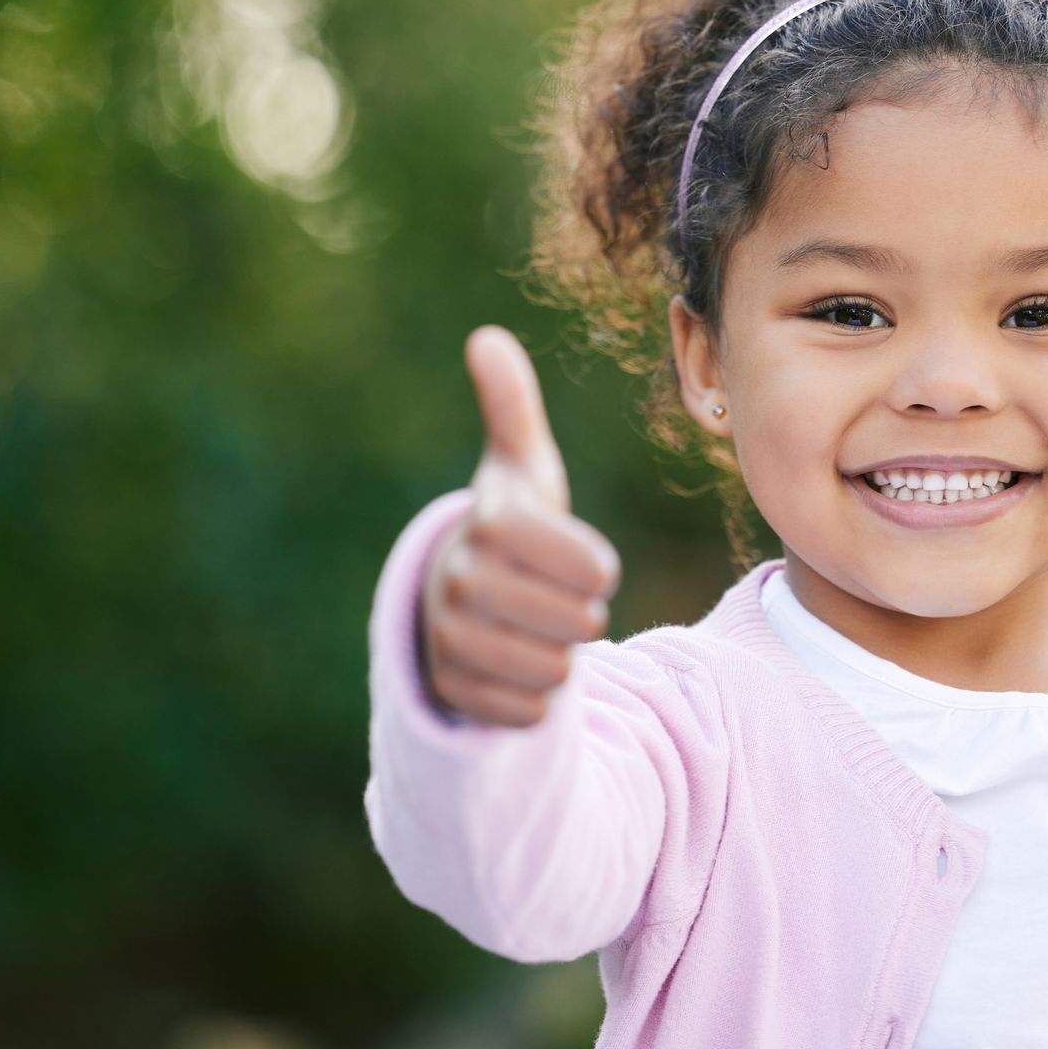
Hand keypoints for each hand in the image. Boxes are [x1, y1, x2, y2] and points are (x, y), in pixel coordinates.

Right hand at [417, 325, 622, 727]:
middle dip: (579, 615)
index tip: (575, 560)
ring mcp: (451, 640)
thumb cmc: (511, 529)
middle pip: (581, 623)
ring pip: (557, 671)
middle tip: (549, 598)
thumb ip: (512, 408)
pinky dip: (534, 697)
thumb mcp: (521, 470)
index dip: (596, 569)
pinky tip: (512, 665)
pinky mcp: (453, 692)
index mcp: (491, 523)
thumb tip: (485, 337)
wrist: (453, 601)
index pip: (594, 568)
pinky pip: (533, 711)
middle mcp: (461, 581)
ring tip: (529, 628)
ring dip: (558, 656)